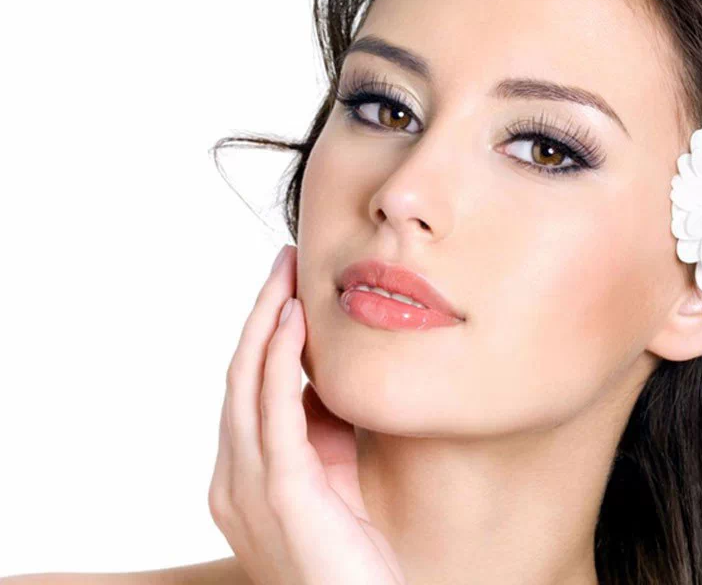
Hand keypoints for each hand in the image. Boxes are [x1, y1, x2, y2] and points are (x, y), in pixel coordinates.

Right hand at [207, 244, 405, 584]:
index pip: (246, 392)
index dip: (263, 338)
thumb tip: (326, 389)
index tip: (287, 294)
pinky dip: (280, 358)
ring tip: (287, 276)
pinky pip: (274, 408)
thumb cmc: (352, 563)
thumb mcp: (333, 487)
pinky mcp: (279, 491)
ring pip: (247, 382)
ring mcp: (247, 487)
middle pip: (238, 376)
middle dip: (260, 315)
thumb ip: (322, 441)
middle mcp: (231, 481)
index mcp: (242, 480)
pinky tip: (293, 322)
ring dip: (266, 322)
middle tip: (284, 264)